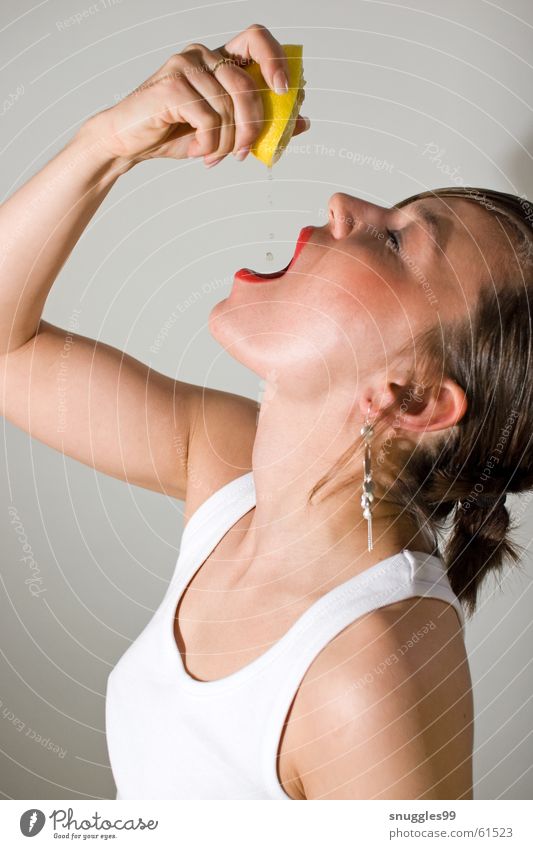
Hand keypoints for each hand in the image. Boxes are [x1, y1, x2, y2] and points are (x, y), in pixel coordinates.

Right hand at [84, 24, 308, 166]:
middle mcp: (202, 54)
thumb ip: (260, 123)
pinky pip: (208, 118)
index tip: (284, 90)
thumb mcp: (224, 131)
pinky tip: (198, 151)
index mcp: (218, 60)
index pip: (256, 38)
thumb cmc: (173, 132)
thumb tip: (303, 122)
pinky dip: (209, 144)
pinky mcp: (171, 85)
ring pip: (229, 106)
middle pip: (248, 84)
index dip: (276, 59)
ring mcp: (185, 65)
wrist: (128, 142)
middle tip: (244, 151)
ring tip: (213, 155)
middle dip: (253, 126)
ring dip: (227, 142)